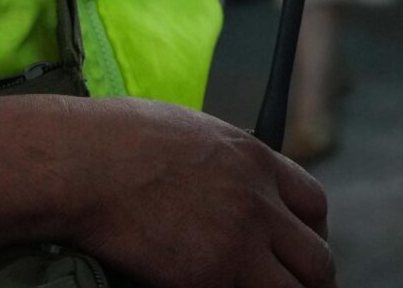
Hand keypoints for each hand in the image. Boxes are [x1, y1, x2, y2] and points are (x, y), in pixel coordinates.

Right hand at [65, 99, 333, 287]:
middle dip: (310, 279)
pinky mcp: (213, 277)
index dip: (313, 234)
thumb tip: (226, 182)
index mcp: (254, 158)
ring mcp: (239, 242)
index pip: (313, 204)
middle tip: (291, 287)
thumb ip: (223, 161)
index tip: (299, 251)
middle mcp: (258, 200)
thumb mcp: (189, 131)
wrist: (85, 164)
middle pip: (317, 257)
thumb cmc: (116, 140)